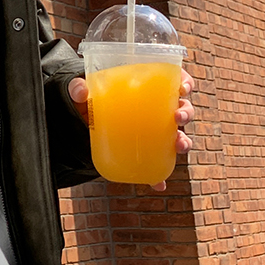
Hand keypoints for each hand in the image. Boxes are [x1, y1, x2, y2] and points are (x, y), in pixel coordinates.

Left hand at [67, 71, 194, 192]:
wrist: (83, 121)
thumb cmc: (91, 98)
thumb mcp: (83, 90)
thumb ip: (78, 87)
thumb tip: (81, 92)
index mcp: (148, 88)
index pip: (175, 80)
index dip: (185, 82)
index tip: (183, 88)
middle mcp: (157, 109)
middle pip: (182, 108)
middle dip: (186, 113)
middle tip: (178, 117)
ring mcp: (154, 131)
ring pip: (178, 136)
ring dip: (184, 142)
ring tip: (178, 145)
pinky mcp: (146, 150)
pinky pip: (159, 164)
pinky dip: (161, 175)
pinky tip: (159, 184)